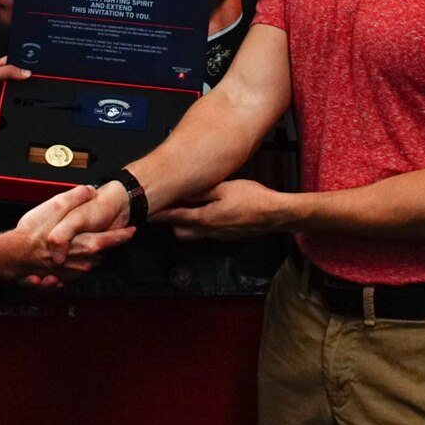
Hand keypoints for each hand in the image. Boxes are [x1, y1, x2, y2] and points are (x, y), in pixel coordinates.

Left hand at [0, 57, 29, 130]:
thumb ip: (7, 71)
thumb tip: (25, 72)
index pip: (13, 63)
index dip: (22, 63)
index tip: (32, 65)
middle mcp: (1, 83)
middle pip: (19, 79)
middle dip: (24, 80)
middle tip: (28, 80)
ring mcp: (3, 96)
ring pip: (20, 94)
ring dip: (21, 95)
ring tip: (18, 93)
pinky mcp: (4, 108)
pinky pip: (16, 108)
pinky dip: (18, 107)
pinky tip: (16, 105)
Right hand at [16, 184, 133, 287]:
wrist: (13, 255)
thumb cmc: (32, 234)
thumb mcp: (55, 206)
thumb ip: (75, 197)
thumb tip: (89, 190)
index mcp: (86, 244)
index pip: (112, 240)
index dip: (123, 235)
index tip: (131, 230)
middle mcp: (82, 261)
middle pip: (101, 252)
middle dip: (102, 243)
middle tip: (97, 231)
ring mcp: (72, 272)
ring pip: (88, 261)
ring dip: (86, 252)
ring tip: (76, 241)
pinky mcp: (62, 278)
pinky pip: (74, 271)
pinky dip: (72, 263)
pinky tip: (63, 254)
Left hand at [149, 179, 282, 240]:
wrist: (275, 214)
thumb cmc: (253, 199)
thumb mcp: (224, 188)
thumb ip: (201, 191)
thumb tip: (183, 191)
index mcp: (205, 218)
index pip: (175, 217)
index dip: (161, 214)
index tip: (149, 211)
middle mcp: (209, 231)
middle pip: (180, 232)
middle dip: (170, 222)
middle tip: (167, 207)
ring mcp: (219, 236)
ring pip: (193, 235)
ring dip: (185, 224)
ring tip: (184, 208)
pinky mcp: (227, 236)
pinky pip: (206, 234)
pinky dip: (199, 225)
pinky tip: (205, 213)